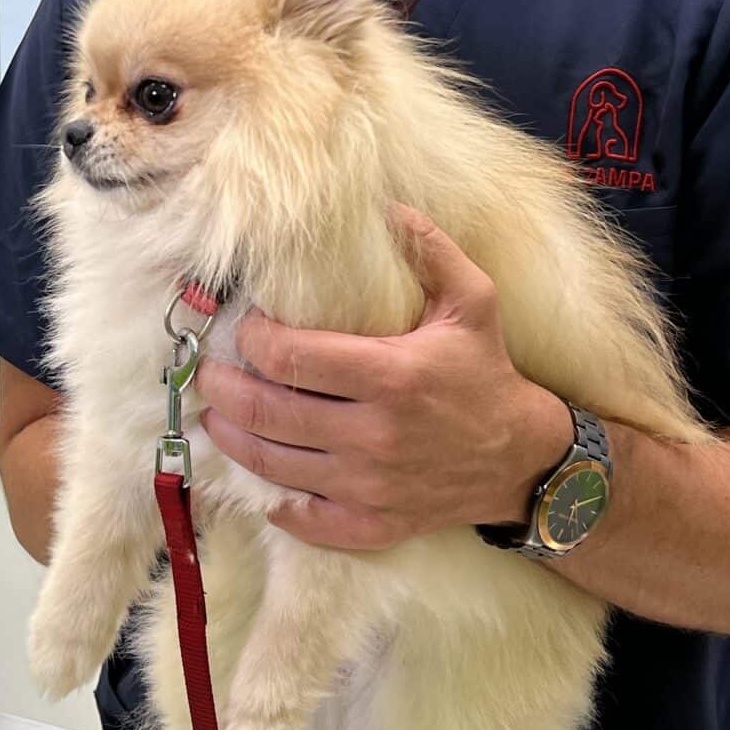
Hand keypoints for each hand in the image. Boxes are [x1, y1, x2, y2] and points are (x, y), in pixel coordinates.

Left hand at [196, 204, 572, 551]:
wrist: (520, 458)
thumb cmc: (487, 373)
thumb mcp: (473, 301)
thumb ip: (430, 250)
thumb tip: (386, 206)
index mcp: (392, 375)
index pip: (292, 358)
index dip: (254, 341)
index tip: (247, 328)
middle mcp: (375, 434)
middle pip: (269, 412)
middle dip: (224, 389)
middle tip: (209, 372)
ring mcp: (370, 485)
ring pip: (273, 465)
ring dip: (232, 439)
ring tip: (215, 416)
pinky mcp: (372, 523)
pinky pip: (304, 519)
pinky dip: (274, 503)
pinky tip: (260, 478)